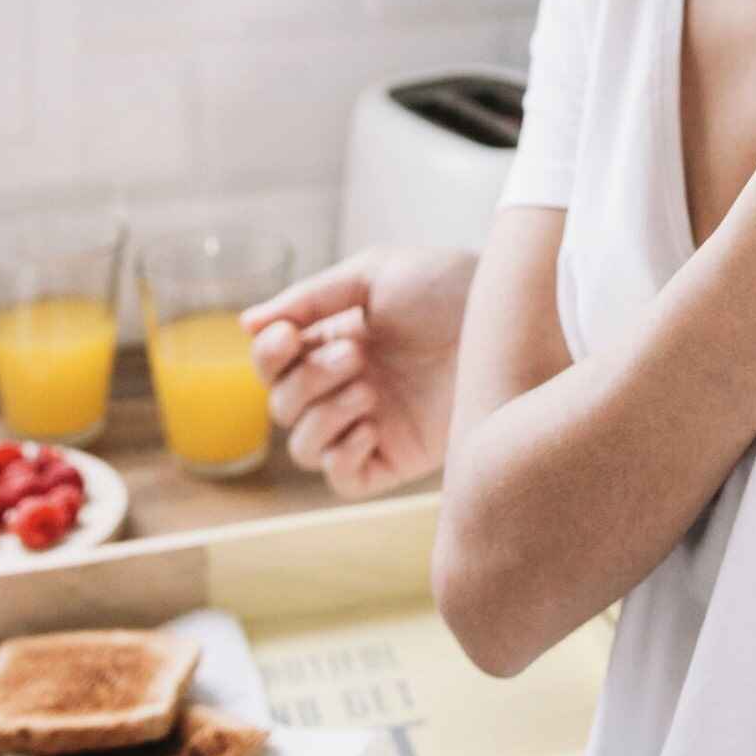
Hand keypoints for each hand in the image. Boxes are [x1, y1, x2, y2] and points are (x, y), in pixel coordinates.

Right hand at [240, 247, 475, 499]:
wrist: (509, 317)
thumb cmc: (449, 286)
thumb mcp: (374, 275)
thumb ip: (310, 299)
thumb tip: (246, 324)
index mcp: (335, 341)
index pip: (273, 365)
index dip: (268, 356)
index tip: (290, 336)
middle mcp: (348, 385)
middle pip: (283, 408)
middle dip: (306, 381)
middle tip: (355, 355)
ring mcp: (373, 423)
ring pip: (305, 448)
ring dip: (322, 418)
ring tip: (368, 389)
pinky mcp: (401, 456)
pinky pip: (345, 480)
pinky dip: (342, 457)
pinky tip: (370, 425)